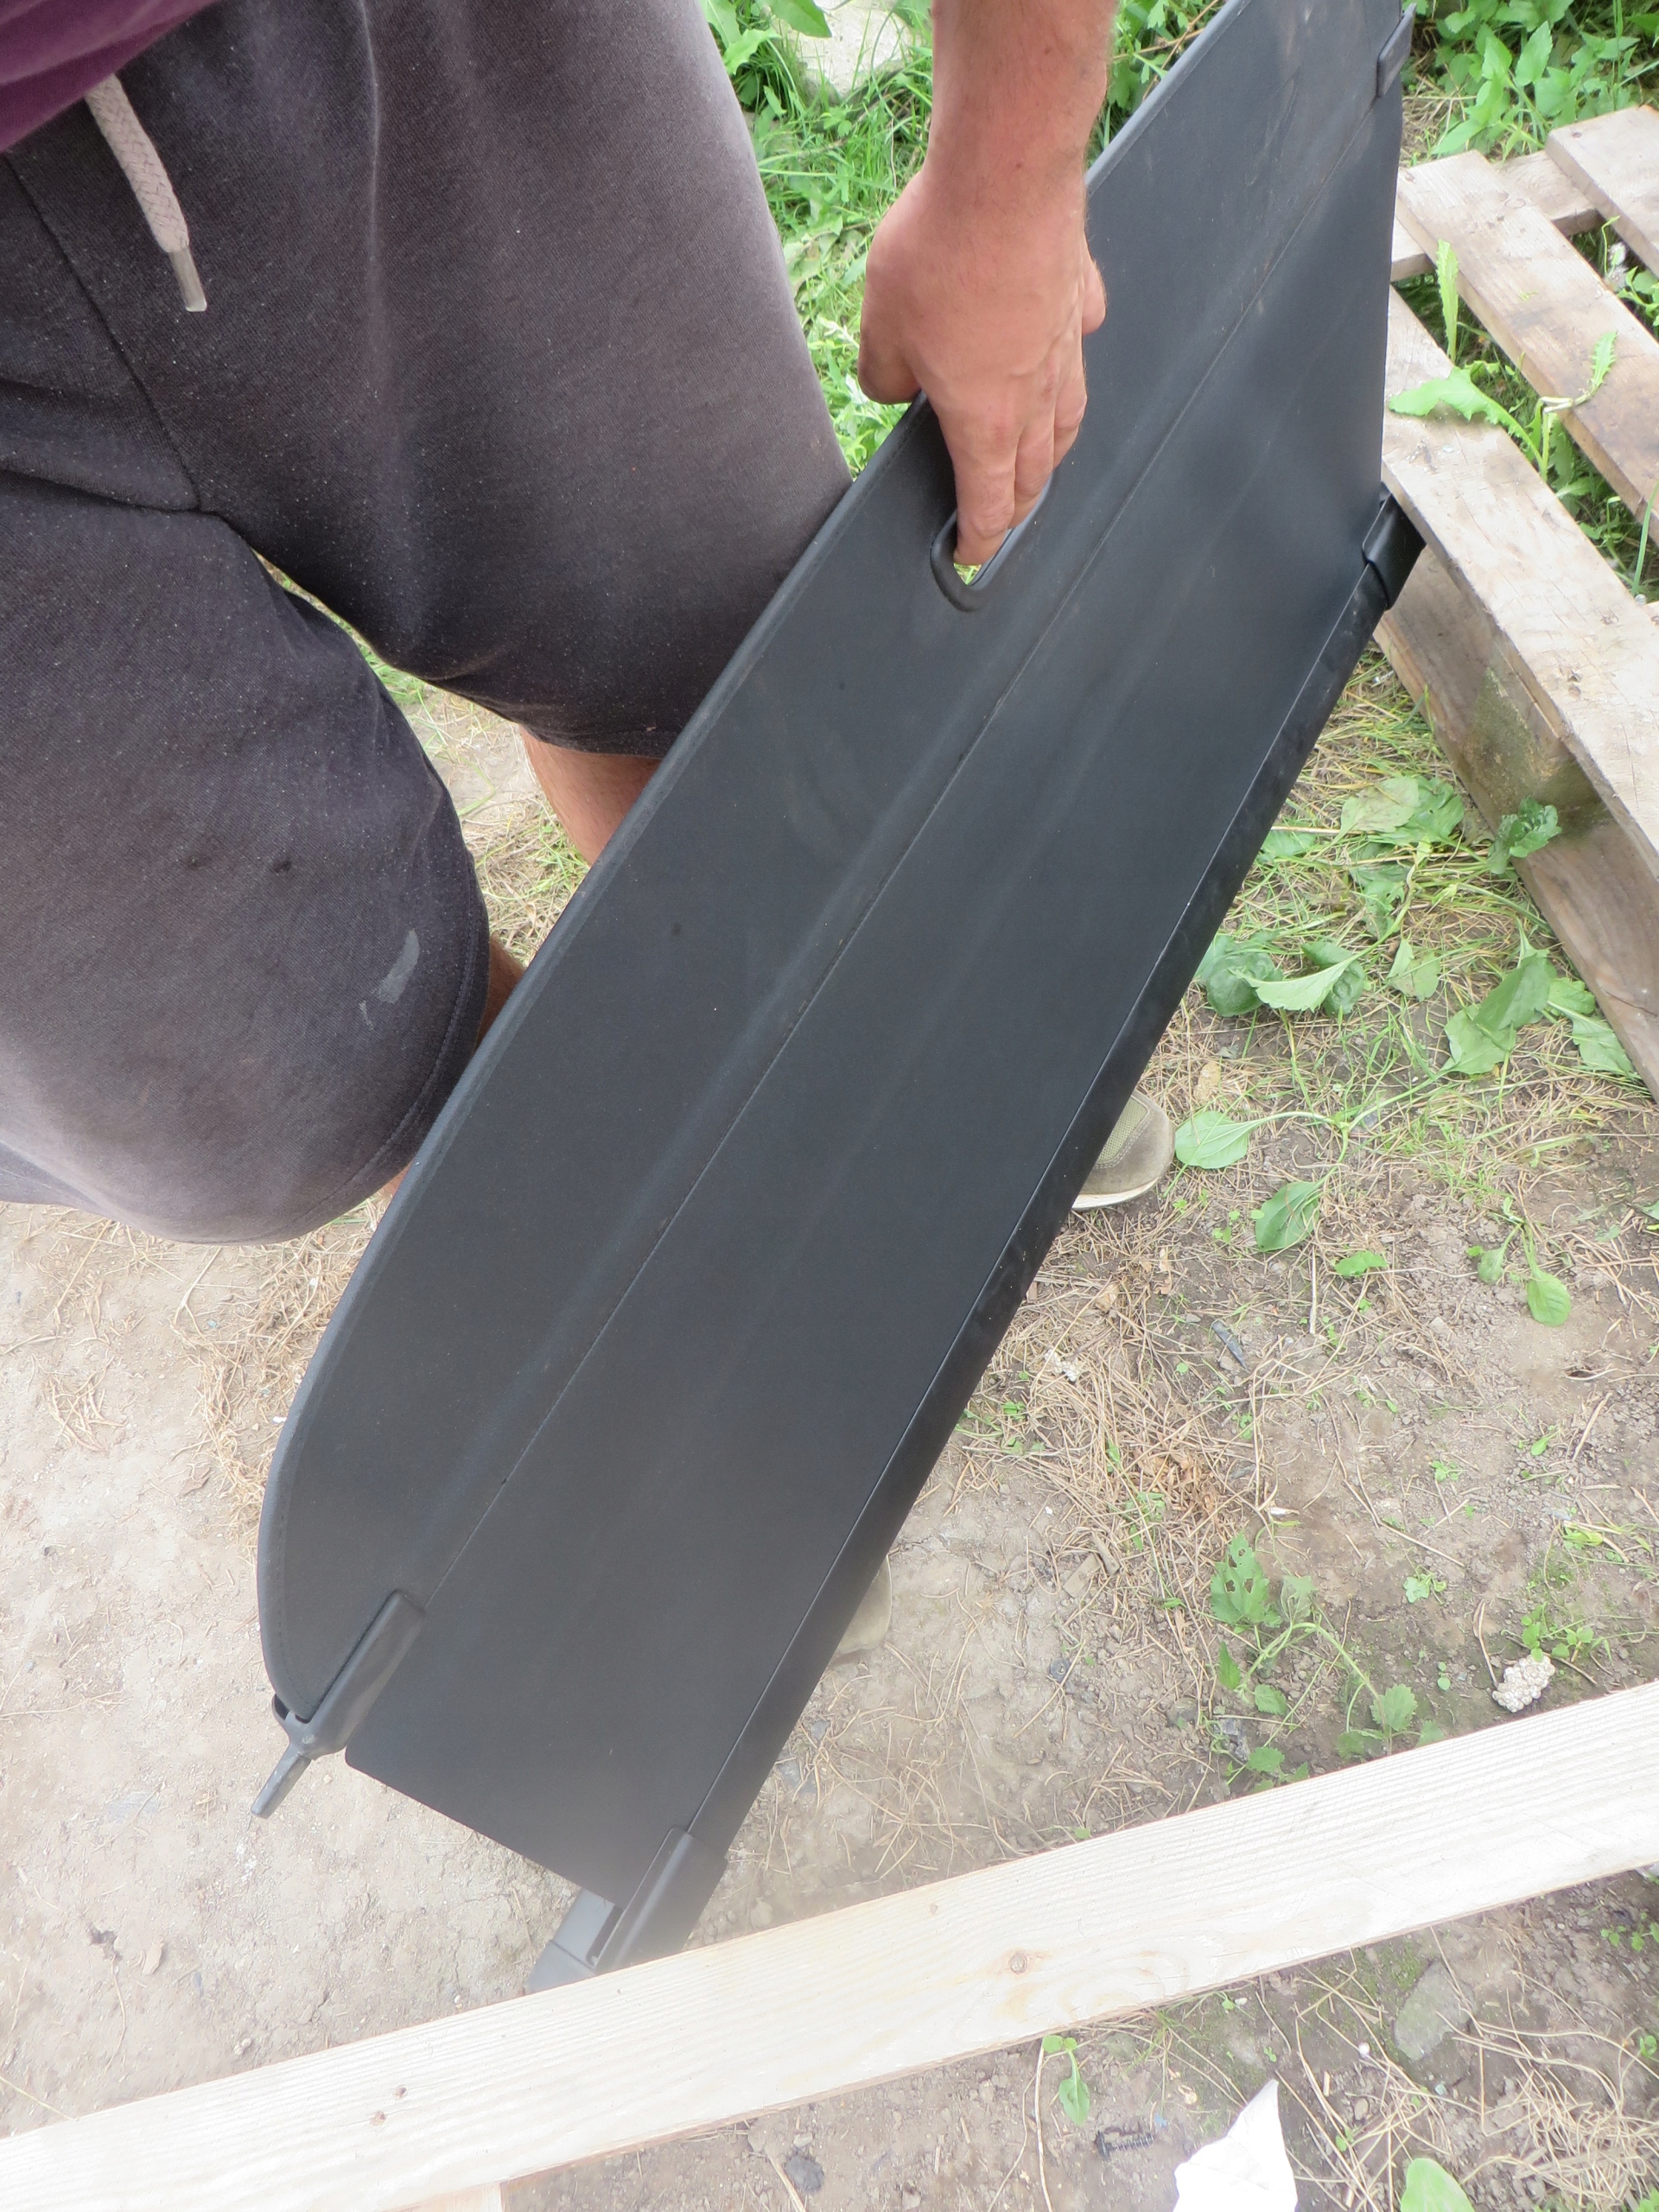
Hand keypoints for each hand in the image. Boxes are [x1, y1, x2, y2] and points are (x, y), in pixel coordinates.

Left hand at [856, 0, 1114, 568]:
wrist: (1007, 169)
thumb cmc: (941, 250)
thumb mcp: (882, 325)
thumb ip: (885, 373)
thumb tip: (895, 389)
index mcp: (986, 419)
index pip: (990, 503)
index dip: (981, 539)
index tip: (972, 556)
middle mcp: (1037, 393)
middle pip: (1037, 473)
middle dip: (1018, 506)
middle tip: (1001, 517)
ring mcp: (1068, 345)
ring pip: (1067, 421)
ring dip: (1051, 452)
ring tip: (1039, 459)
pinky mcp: (1080, 296)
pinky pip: (1078, 345)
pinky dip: (1068, 363)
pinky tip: (1058, 352)